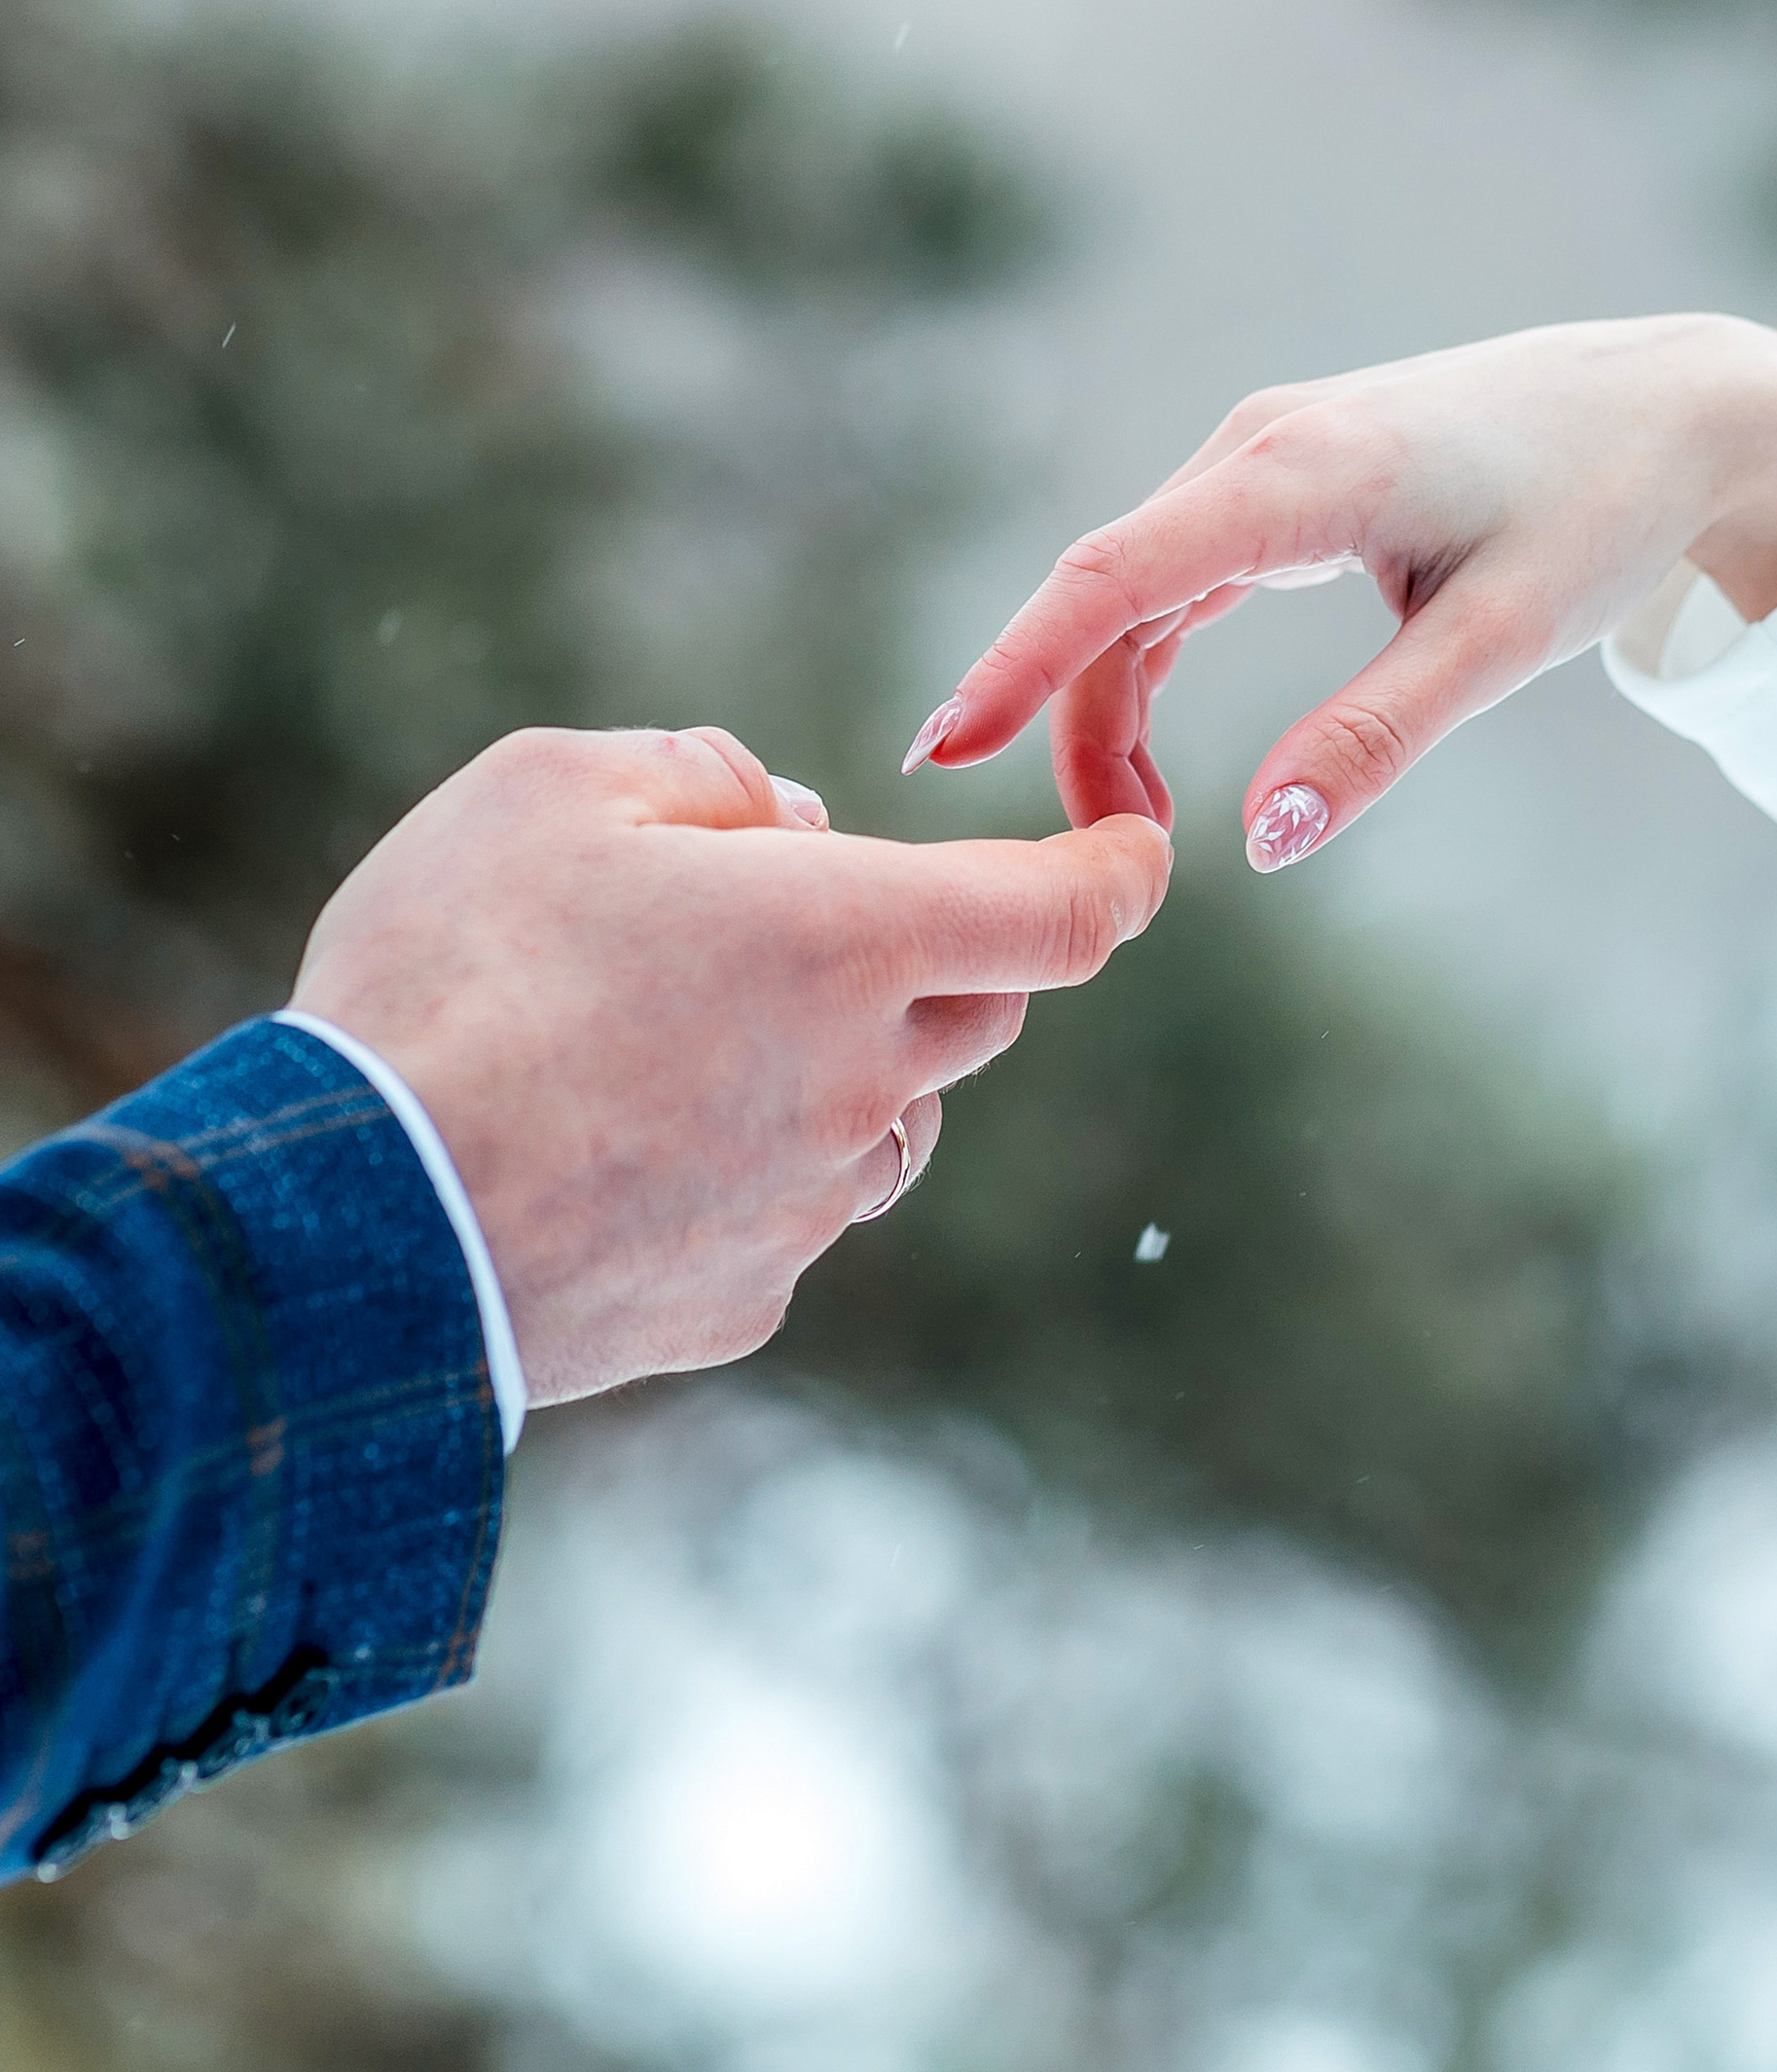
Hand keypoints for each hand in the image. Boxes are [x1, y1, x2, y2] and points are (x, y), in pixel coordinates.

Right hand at [291, 725, 1171, 1402]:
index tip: (1135, 850)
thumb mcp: (551, 790)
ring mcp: (814, 1204)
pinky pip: (802, 1216)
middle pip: (987, 1010)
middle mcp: (863, 1079)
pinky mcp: (749, 1298)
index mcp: (845, 937)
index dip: (1120, 871)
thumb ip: (702, 774)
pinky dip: (762, 1170)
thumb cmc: (447, 975)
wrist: (346, 1224)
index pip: (1064, 909)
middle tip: (809, 928)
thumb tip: (789, 816)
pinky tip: (637, 1151)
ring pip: (899, 1122)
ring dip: (856, 1070)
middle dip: (943, 955)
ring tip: (699, 1043)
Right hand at [905, 313, 1776, 866]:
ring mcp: (1267, 457)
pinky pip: (1179, 577)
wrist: (1674, 410)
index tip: (939, 753)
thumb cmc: (1600, 510)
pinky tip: (1144, 748)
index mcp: (1300, 473)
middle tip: (1101, 865)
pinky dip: (1147, 662)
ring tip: (1138, 829)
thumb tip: (1260, 842)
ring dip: (1110, 705)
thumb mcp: (1502, 637)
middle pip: (1108, 595)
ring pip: (1136, 592)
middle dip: (1071, 726)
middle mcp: (1260, 447)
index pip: (1114, 575)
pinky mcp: (1288, 482)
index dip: (1016, 666)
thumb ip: (1378, 736)